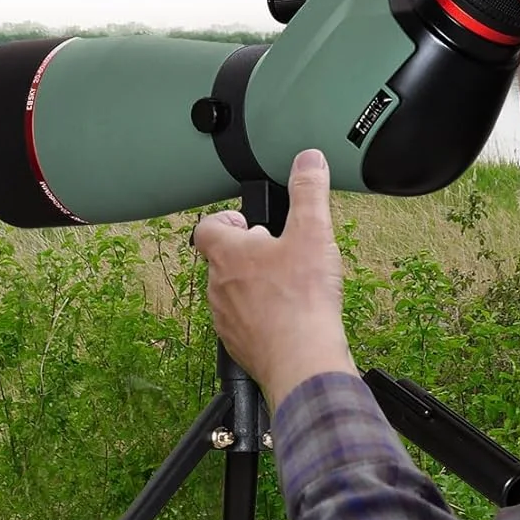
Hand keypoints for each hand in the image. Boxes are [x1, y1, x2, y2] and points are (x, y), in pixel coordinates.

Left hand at [193, 148, 357, 409]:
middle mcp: (218, 285)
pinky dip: (260, 315)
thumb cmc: (302, 298)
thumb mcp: (313, 232)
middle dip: (247, 251)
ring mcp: (225, 318)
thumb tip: (308, 159)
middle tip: (277, 250)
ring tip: (286, 283)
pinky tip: (288, 316)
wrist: (302, 361)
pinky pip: (242, 322)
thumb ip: (309, 191)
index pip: (206, 227)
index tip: (249, 222)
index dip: (226, 219)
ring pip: (231, 292)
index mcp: (228, 253)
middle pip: (221, 259)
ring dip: (253, 283)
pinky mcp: (238, 345)